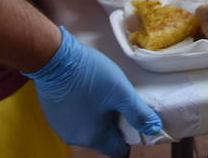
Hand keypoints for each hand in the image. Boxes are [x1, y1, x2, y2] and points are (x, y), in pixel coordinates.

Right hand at [25, 26, 161, 156]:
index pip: (117, 151)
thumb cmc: (89, 75)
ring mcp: (61, 127)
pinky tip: (86, 91)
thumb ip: (139, 113)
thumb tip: (154, 128)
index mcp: (94, 137)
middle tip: (118, 101)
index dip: (129, 137)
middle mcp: (75, 138)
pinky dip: (83, 110)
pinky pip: (74, 119)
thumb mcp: (121, 92)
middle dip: (113, 123)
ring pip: (88, 128)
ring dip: (97, 116)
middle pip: (103, 139)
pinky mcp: (53, 115)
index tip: (132, 120)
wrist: (55, 59)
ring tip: (103, 93)